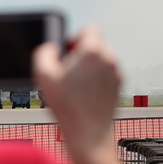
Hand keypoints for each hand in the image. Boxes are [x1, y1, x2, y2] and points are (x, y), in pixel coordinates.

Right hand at [33, 26, 120, 163]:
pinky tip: (85, 93)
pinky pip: (107, 74)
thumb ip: (44, 52)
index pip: (90, 29)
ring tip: (76, 84)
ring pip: (102, 59)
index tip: (68, 50)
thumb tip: (52, 48)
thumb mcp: (43, 75)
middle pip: (96, 44)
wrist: (89, 134)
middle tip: (68, 70)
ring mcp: (117, 73)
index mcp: (93, 52)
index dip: (76, 37)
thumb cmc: (68, 107)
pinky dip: (97, 78)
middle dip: (82, 53)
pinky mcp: (119, 87)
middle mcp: (109, 59)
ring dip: (90, 66)